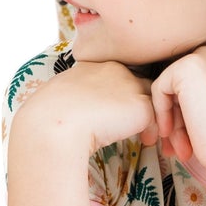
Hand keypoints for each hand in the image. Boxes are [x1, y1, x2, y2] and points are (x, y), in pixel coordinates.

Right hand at [13, 59, 157, 153]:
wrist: (54, 122)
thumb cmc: (50, 114)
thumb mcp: (62, 96)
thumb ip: (77, 96)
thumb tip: (76, 112)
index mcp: (94, 64)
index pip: (118, 75)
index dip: (119, 94)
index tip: (114, 113)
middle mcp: (115, 69)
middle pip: (138, 83)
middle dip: (137, 103)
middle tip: (136, 124)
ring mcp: (130, 84)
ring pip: (150, 99)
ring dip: (148, 117)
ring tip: (144, 136)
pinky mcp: (140, 105)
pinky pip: (156, 118)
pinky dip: (152, 130)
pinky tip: (143, 141)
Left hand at [149, 44, 205, 180]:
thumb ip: (205, 98)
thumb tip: (177, 101)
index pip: (199, 84)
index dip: (191, 113)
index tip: (192, 140)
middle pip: (185, 85)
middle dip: (180, 118)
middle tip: (180, 147)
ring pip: (172, 88)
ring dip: (172, 121)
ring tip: (178, 149)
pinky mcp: (188, 65)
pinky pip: (160, 88)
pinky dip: (162, 113)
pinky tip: (171, 134)